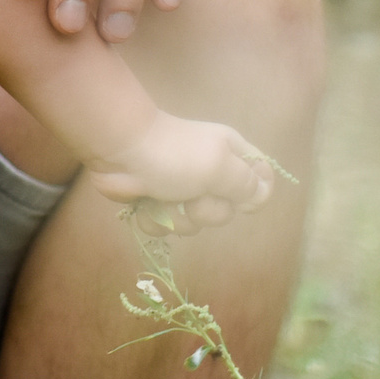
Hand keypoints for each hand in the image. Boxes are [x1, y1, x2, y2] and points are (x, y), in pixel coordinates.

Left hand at [83, 114, 276, 231]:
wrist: (118, 151)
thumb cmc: (172, 154)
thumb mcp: (220, 165)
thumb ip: (246, 183)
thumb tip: (260, 197)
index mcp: (230, 155)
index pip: (262, 178)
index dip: (254, 195)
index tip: (240, 200)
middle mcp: (209, 173)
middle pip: (227, 211)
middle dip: (207, 211)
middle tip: (191, 194)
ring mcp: (181, 189)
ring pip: (195, 224)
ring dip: (177, 217)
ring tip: (163, 196)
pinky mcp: (155, 202)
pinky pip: (165, 227)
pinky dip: (154, 219)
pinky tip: (145, 202)